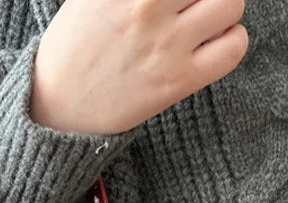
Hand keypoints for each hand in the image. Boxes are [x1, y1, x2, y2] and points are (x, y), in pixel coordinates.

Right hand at [29, 0, 248, 134]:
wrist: (55, 107)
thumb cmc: (71, 47)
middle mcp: (147, 6)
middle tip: (193, 3)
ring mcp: (164, 46)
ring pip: (231, 3)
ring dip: (224, 7)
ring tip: (206, 18)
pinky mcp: (176, 82)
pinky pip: (233, 49)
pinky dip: (232, 41)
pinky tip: (213, 43)